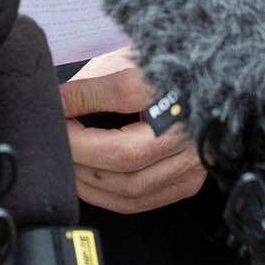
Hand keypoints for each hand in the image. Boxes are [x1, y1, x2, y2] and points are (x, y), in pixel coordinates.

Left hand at [58, 49, 207, 213]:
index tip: (54, 106)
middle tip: (56, 141)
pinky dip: (108, 196)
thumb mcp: (127, 62)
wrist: (210, 87)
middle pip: (123, 154)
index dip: (78, 102)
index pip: (119, 94)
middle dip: (77, 153)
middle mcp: (188, 127)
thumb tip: (55, 104)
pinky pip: (142, 202)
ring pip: (130, 187)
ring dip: (88, 180)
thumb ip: (91, 85)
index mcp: (176, 86)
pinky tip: (89, 181)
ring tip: (68, 162)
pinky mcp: (189, 180)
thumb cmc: (166, 73)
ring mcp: (192, 159)